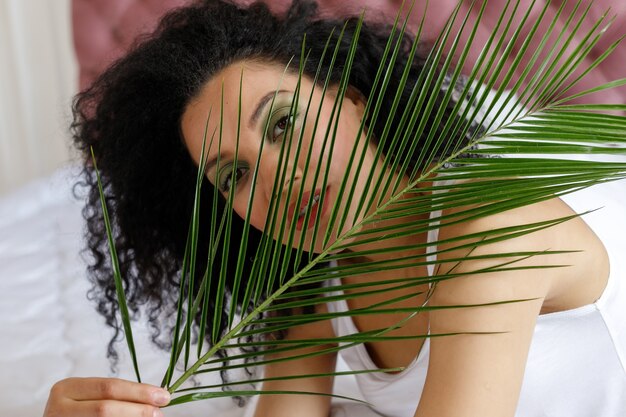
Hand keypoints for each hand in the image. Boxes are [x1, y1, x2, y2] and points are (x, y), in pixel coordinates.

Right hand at [43, 377, 170, 416]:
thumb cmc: (77, 411)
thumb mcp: (88, 397)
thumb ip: (116, 395)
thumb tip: (155, 397)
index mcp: (66, 389)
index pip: (109, 387)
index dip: (139, 391)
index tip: (163, 395)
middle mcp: (59, 408)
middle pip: (106, 408)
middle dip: (138, 409)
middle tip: (159, 412)